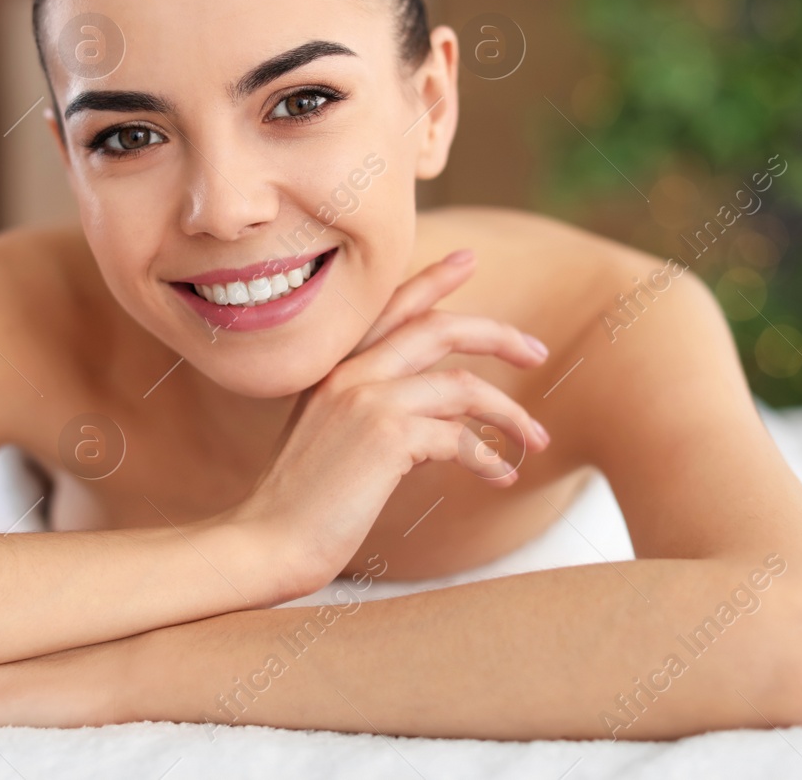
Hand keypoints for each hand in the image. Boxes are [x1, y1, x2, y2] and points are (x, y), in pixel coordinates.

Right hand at [227, 249, 550, 600]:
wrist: (264, 542)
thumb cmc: (298, 504)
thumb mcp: (332, 441)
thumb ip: (376, 414)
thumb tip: (442, 421)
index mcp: (332, 369)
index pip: (390, 307)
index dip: (432, 280)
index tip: (469, 259)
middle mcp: (349, 373)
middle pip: (439, 329)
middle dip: (498, 335)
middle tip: (537, 352)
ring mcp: (367, 400)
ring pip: (463, 385)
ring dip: (510, 412)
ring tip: (536, 439)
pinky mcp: (386, 438)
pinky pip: (460, 436)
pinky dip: (490, 457)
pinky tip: (502, 478)